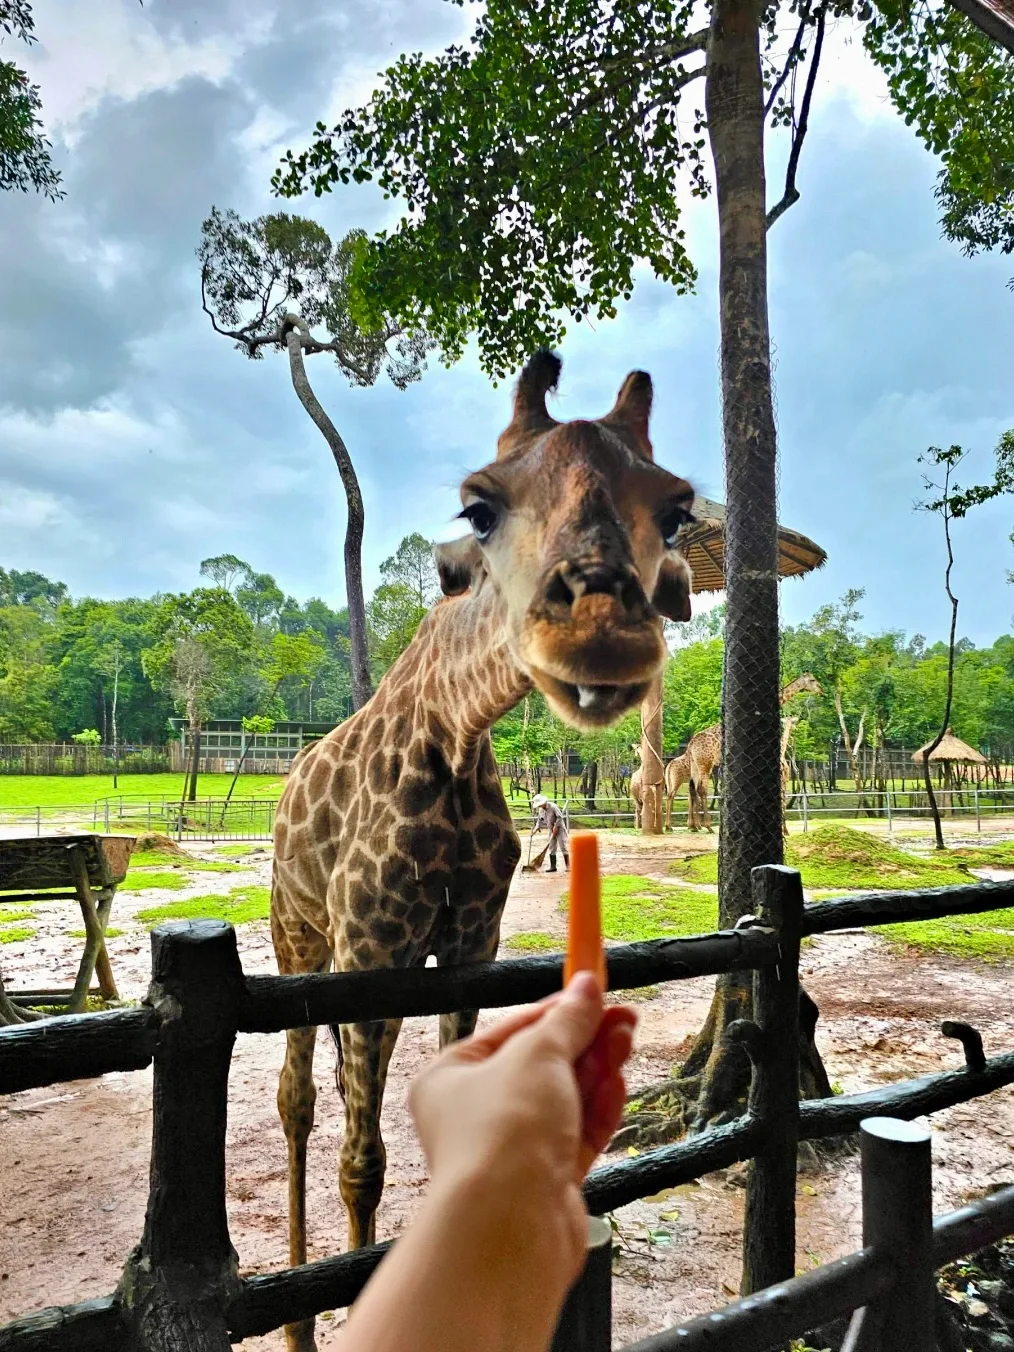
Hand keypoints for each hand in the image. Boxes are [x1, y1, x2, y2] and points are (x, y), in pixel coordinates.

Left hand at [408, 973, 635, 1283]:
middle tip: (625, 1018)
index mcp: (451, 1078)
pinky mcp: (546, 1182)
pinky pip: (577, 1135)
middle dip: (585, 1041)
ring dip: (596, 1070)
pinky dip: (598, 1110)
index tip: (596, 991)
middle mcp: (476, 1115)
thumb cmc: (504, 1130)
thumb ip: (567, 1020)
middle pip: (541, 1065)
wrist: (511, 1225)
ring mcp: (513, 1151)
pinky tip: (619, 1083)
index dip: (556, 1010)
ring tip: (626, 1041)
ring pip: (564, 1100)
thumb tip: (586, 985)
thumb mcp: (538, 1055)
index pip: (512, 1031)